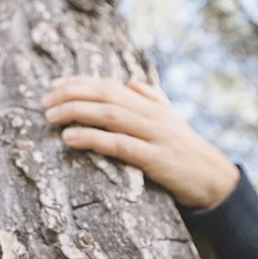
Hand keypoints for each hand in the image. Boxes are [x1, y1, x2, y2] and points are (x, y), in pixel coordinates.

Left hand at [41, 75, 239, 209]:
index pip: (109, 85)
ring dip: (77, 113)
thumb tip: (131, 81)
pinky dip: (92, 139)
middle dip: (71, 95)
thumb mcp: (170, 119)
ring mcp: (153, 135)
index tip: (54, 85)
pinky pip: (119, 145)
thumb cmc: (185, 149)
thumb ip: (151, 98)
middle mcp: (150, 114)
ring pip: (110, 116)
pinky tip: (70, 139)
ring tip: (51, 117)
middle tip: (44, 102)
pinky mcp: (154, 159)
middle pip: (105, 96)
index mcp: (149, 104)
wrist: (213, 177)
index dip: (79, 83)